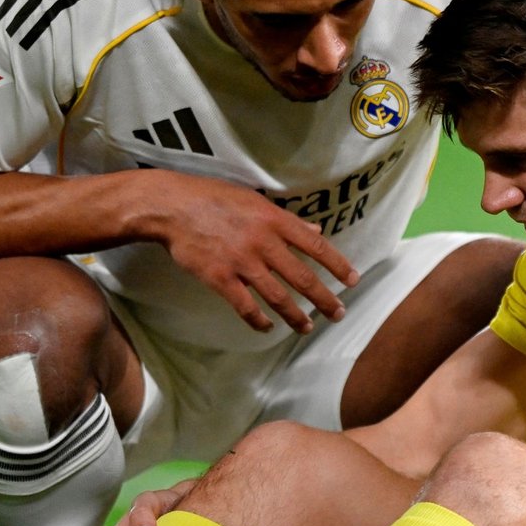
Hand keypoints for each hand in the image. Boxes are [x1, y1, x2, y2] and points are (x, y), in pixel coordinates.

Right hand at [147, 171, 360, 333]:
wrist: (172, 206)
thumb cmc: (214, 198)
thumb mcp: (255, 201)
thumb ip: (286, 219)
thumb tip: (315, 229)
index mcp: (274, 220)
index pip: (316, 246)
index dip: (338, 265)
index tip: (353, 281)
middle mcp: (263, 242)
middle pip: (302, 277)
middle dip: (324, 298)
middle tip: (338, 314)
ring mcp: (241, 262)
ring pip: (277, 296)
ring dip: (295, 316)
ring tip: (307, 327)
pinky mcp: (219, 278)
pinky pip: (245, 306)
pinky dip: (258, 320)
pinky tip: (268, 327)